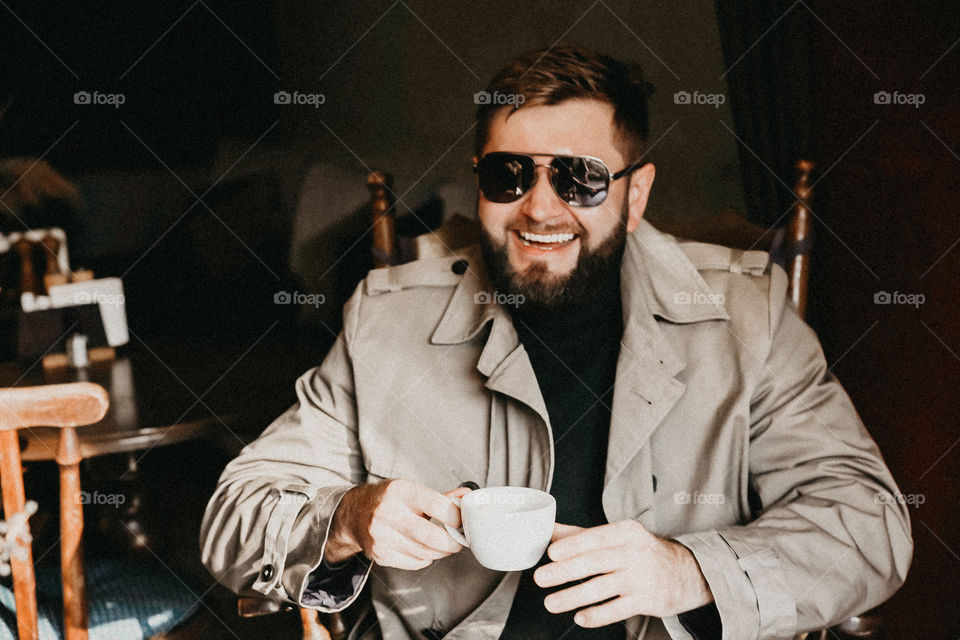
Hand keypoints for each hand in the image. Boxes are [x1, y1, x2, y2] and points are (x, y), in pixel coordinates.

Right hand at [324, 479, 466, 569]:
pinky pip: (414, 562)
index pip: (436, 505)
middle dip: (452, 542)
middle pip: (432, 536)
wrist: (354, 513)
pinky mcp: (380, 554)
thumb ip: (441, 497)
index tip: (462, 522)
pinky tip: (424, 549)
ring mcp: (382, 536)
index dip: (455, 517)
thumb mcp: (411, 490)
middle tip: (459, 541)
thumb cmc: (388, 499)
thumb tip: (467, 496)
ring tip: (443, 544)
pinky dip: (425, 558)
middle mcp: (388, 513)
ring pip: (425, 553)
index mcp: (400, 491)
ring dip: (441, 552)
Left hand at [533, 520, 713, 625]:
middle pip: (596, 562)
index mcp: (626, 532)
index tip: (552, 553)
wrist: (686, 572)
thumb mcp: (618, 536)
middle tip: (542, 578)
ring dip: (574, 596)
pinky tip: (580, 617)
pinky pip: (618, 610)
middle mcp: (635, 553)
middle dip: (566, 571)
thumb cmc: (643, 552)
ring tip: (552, 602)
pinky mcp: (646, 601)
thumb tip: (549, 531)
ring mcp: (642, 578)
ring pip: (603, 588)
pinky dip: (598, 615)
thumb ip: (582, 534)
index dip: (573, 545)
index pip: (597, 537)